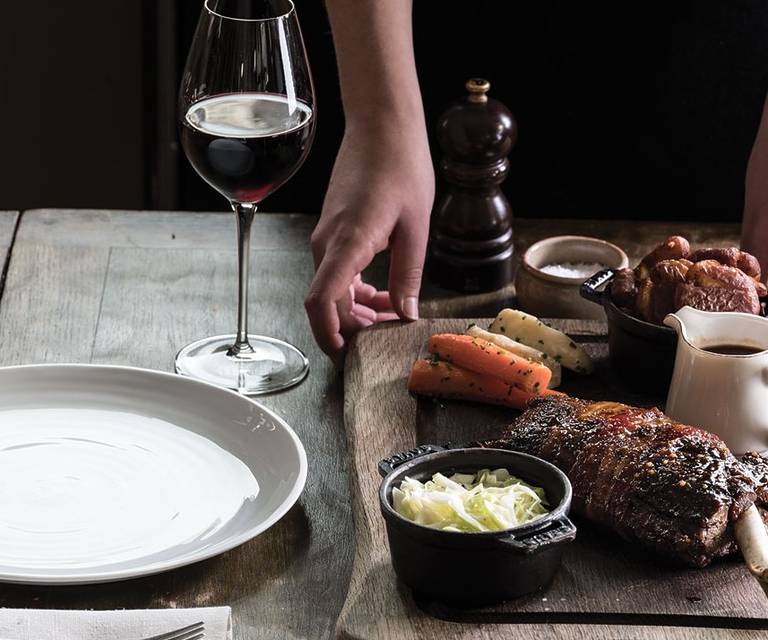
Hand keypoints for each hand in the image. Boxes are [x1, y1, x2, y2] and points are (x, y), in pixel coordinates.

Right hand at [305, 125, 434, 357]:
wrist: (382, 125)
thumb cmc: (401, 166)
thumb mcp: (416, 228)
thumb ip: (409, 275)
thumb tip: (406, 314)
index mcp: (347, 243)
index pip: (321, 299)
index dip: (328, 333)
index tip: (345, 355)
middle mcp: (327, 242)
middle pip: (327, 302)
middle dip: (354, 328)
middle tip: (389, 339)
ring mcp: (327, 235)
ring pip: (333, 289)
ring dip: (358, 310)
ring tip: (393, 318)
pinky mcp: (335, 229)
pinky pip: (338, 271)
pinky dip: (357, 290)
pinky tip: (385, 294)